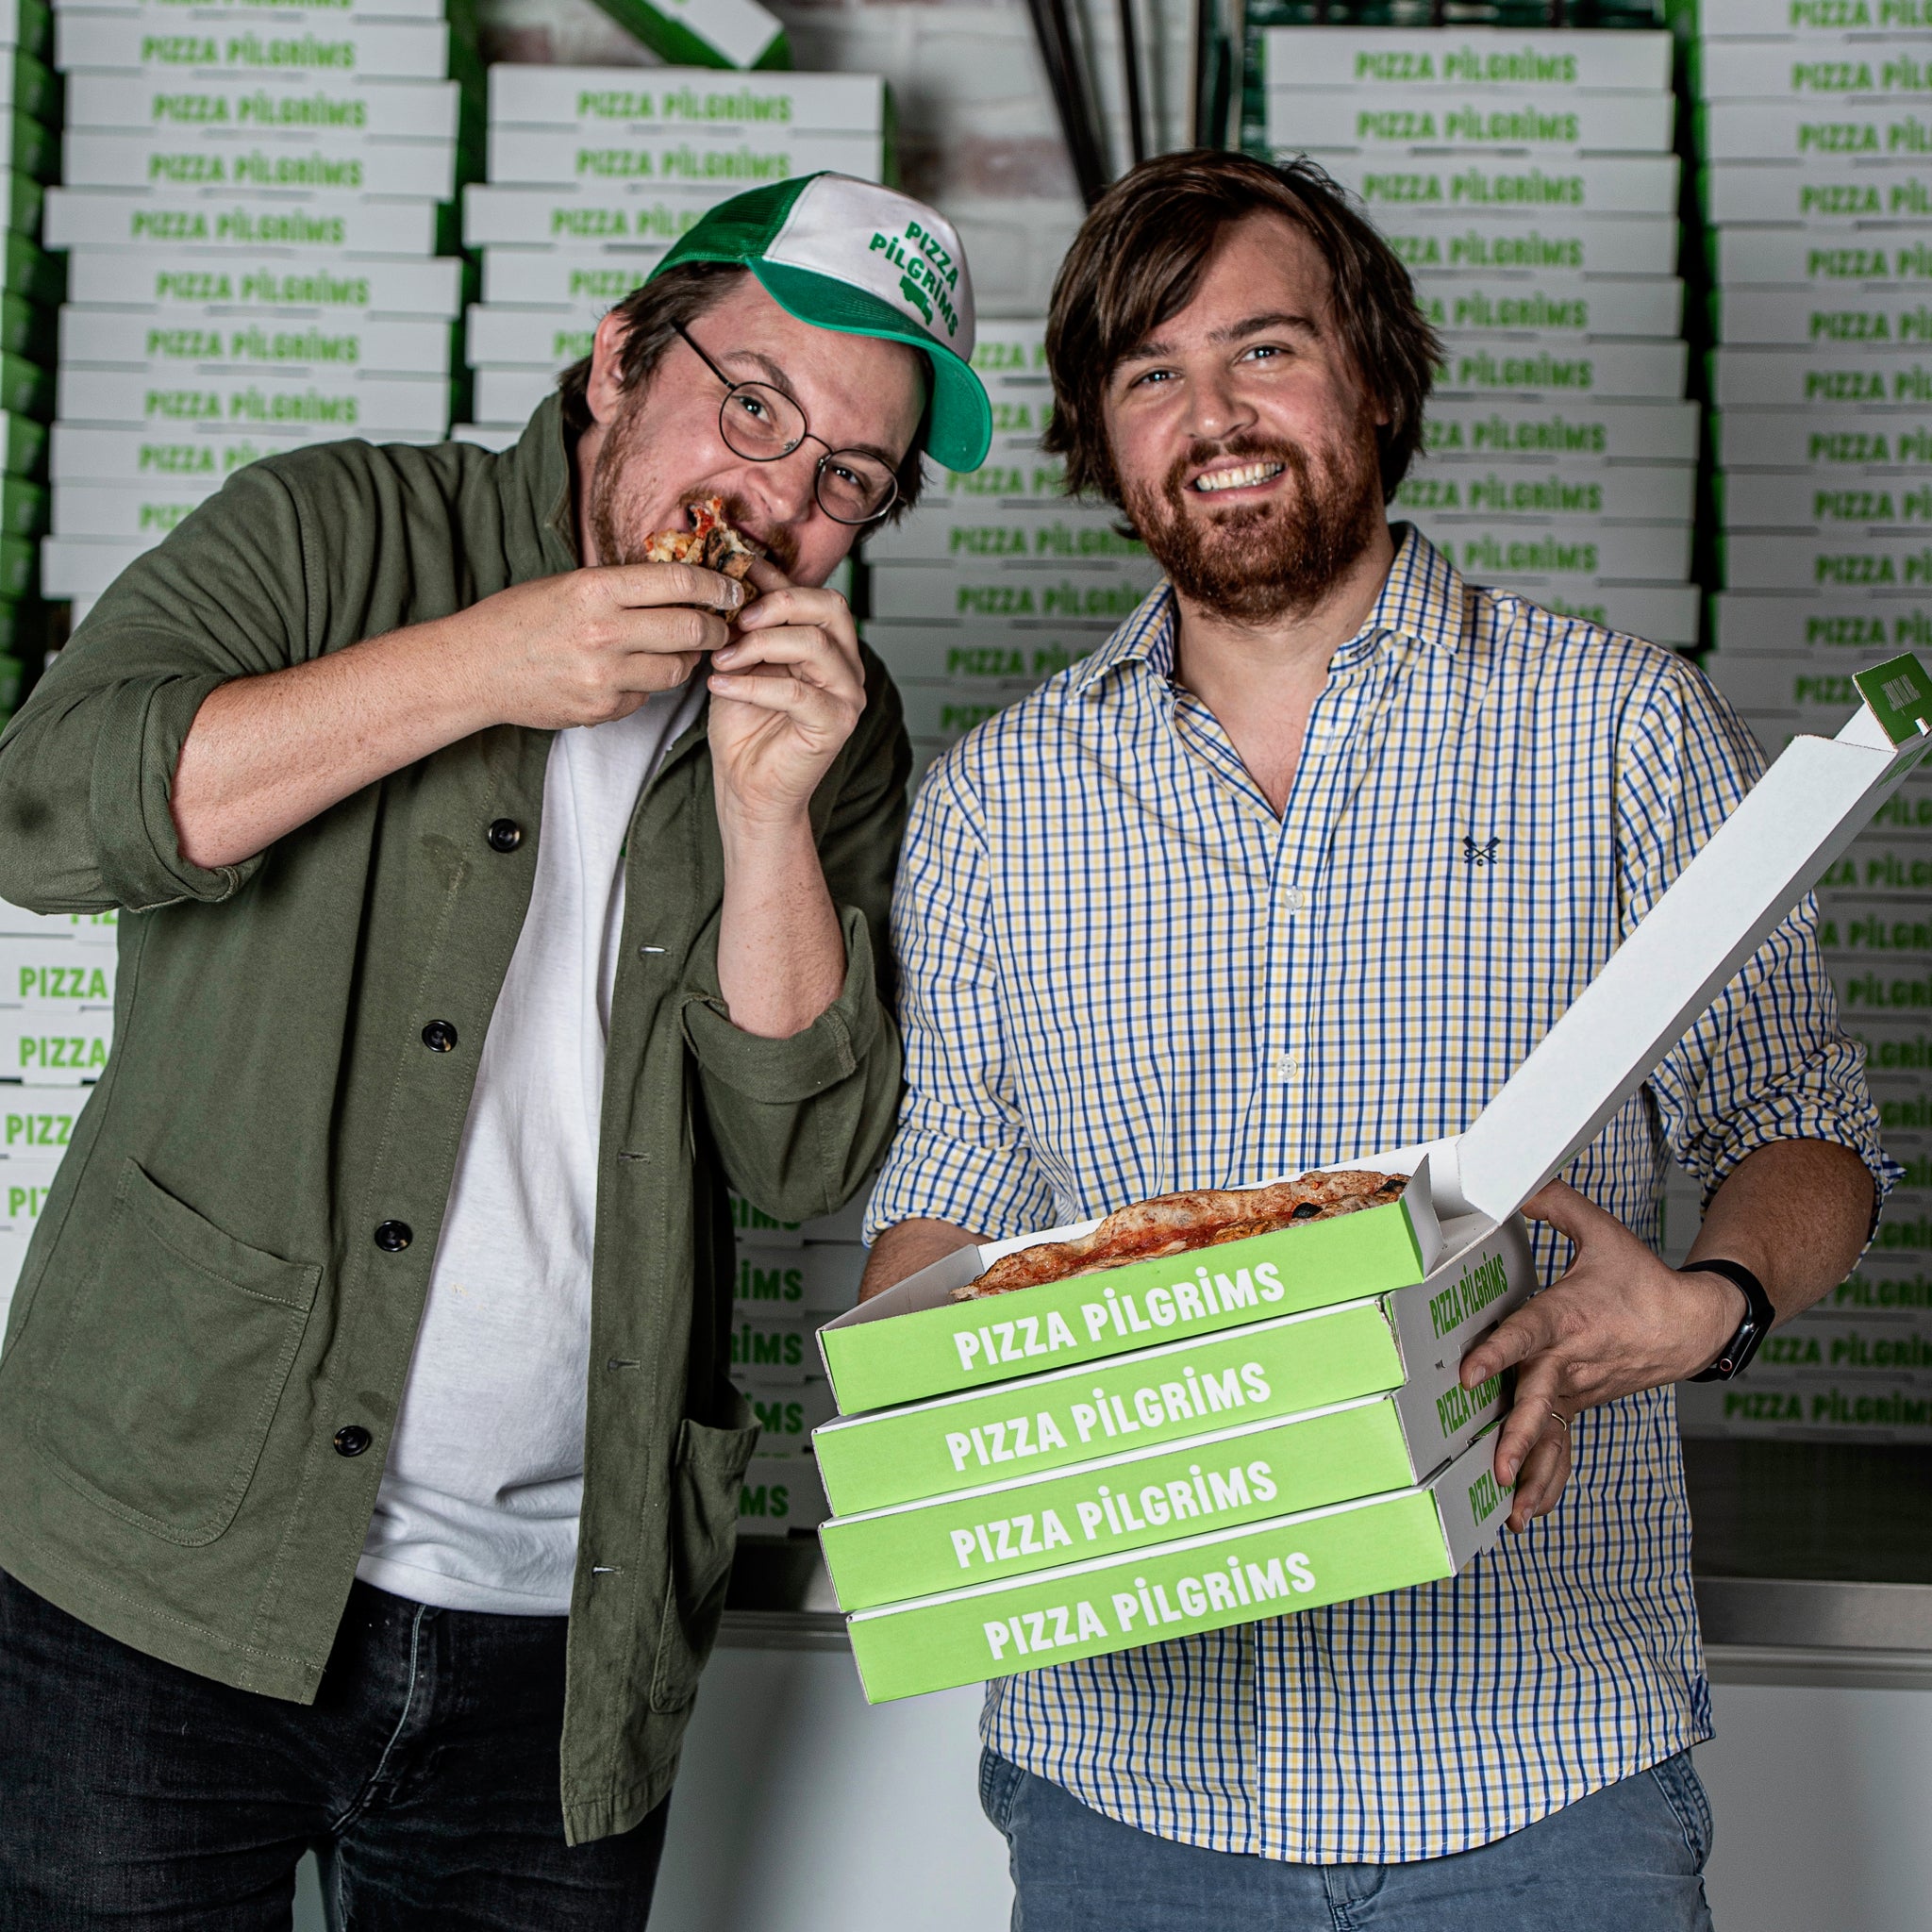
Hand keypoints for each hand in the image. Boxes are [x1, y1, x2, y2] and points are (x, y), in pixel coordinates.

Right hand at [447, 563, 748, 730]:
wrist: (475, 669)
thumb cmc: (519, 619)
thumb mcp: (568, 584)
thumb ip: (622, 587)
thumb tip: (681, 583)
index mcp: (595, 589)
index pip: (679, 582)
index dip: (716, 585)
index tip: (731, 589)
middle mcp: (604, 632)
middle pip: (691, 630)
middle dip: (717, 629)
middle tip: (721, 627)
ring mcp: (604, 676)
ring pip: (677, 670)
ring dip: (687, 660)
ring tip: (679, 650)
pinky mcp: (602, 709)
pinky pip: (646, 697)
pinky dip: (648, 686)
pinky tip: (630, 674)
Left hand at [706, 558, 866, 831]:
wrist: (746, 786)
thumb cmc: (744, 726)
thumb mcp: (743, 660)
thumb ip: (751, 623)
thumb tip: (741, 571)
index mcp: (831, 646)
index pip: (818, 595)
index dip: (777, 580)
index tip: (736, 575)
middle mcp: (848, 667)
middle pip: (830, 608)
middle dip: (777, 604)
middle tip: (735, 620)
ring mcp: (847, 696)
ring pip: (814, 644)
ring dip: (759, 645)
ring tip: (722, 659)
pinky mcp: (835, 725)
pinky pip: (795, 691)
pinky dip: (751, 685)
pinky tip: (720, 686)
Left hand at [1456, 1179, 1745, 1533]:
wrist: (1695, 1324)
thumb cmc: (1641, 1280)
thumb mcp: (1602, 1233)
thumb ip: (1556, 1204)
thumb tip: (1518, 1178)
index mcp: (1567, 1317)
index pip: (1526, 1335)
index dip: (1496, 1353)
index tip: (1467, 1374)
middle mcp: (1569, 1360)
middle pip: (1540, 1399)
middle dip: (1520, 1433)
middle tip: (1498, 1464)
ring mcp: (1577, 1389)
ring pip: (1552, 1432)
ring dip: (1534, 1472)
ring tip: (1511, 1509)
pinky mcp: (1580, 1404)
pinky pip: (1563, 1446)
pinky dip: (1548, 1480)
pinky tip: (1526, 1510)